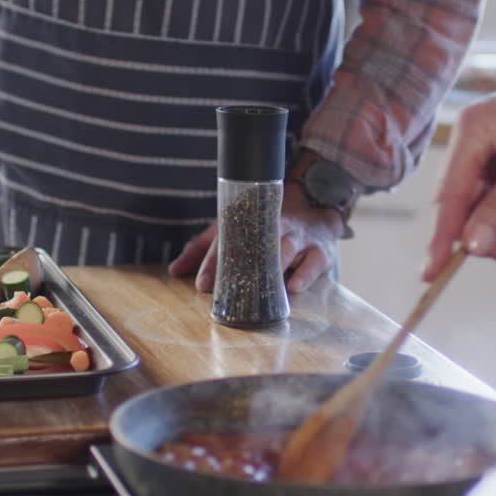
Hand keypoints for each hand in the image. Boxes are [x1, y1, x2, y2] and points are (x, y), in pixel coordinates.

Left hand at [168, 184, 343, 293]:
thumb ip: (204, 249)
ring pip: (285, 250)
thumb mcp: (233, 229)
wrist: (316, 204)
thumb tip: (175, 270)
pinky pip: (313, 262)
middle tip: (228, 290)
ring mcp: (298, 238)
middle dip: (241, 267)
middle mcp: (273, 226)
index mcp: (249, 220)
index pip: (228, 238)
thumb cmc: (267, 223)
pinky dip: (304, 275)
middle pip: (256, 244)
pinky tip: (292, 288)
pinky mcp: (321, 251)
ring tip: (260, 290)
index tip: (202, 284)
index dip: (213, 262)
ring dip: (272, 269)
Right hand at [423, 57, 495, 279]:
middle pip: (459, 200)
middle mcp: (469, 137)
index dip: (441, 237)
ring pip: (477, 200)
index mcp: (471, 130)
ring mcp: (481, 145)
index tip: (430, 274)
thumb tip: (472, 247)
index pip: (449, 195)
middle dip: (481, 228)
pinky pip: (492, 192)